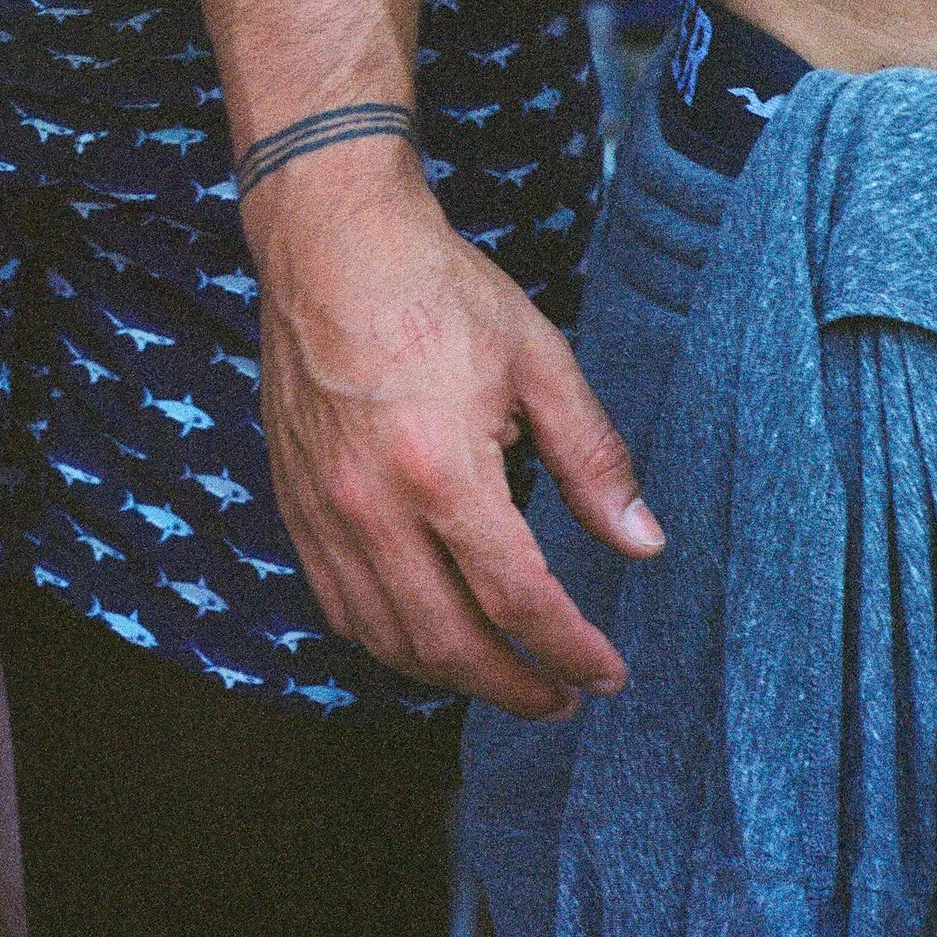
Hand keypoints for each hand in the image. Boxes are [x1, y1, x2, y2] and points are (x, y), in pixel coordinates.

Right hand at [245, 136, 662, 720]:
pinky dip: (386, 640)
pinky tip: (425, 636)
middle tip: (564, 696)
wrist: (329, 240)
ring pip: (386, 637)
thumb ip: (592, 458)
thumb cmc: (435, 288)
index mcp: (442, 469)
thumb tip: (643, 543)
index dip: (571, 651)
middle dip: (517, 687)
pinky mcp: (293, 498)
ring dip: (452, 677)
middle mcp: (373, 504)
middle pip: (449, 642)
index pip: (517, 602)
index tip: (607, 672)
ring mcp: (323, 507)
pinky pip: (336, 602)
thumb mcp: (537, 359)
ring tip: (503, 676)